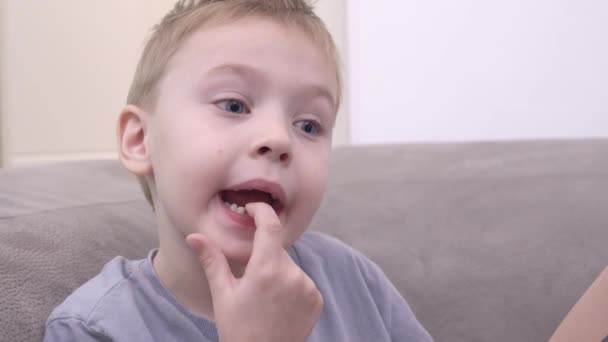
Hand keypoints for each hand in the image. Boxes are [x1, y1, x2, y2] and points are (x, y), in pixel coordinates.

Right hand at [186, 202, 322, 341]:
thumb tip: (194, 236)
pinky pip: (302, 282)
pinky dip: (291, 287)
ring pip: (289, 266)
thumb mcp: (223, 294)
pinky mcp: (316, 300)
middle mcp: (292, 274)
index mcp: (266, 269)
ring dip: (277, 272)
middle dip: (263, 256)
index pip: (269, 225)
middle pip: (277, 250)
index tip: (252, 207)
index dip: (261, 210)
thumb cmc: (238, 330)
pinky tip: (278, 306)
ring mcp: (307, 287)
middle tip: (249, 280)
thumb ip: (212, 260)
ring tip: (263, 299)